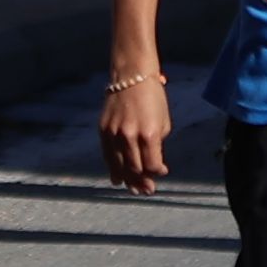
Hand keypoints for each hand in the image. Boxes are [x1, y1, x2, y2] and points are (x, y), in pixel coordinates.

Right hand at [99, 76, 173, 193]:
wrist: (131, 76)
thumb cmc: (152, 98)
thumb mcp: (163, 121)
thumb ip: (157, 144)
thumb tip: (153, 164)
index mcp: (148, 134)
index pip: (152, 165)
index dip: (157, 172)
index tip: (161, 172)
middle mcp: (129, 136)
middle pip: (135, 169)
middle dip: (143, 182)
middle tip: (147, 190)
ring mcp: (114, 134)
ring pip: (119, 166)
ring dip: (127, 180)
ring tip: (133, 190)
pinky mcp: (103, 130)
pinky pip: (107, 156)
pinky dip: (112, 169)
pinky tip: (117, 179)